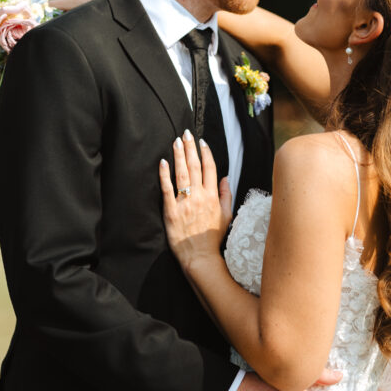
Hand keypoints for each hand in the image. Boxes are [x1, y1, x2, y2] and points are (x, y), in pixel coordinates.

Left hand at [159, 130, 232, 269]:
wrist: (200, 257)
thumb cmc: (213, 238)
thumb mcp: (226, 215)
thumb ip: (226, 195)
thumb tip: (227, 178)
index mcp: (213, 196)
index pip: (210, 168)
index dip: (206, 153)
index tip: (202, 142)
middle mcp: (199, 196)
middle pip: (194, 166)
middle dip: (190, 148)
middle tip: (186, 133)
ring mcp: (184, 202)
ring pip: (181, 173)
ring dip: (178, 155)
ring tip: (176, 141)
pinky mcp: (171, 210)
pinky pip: (167, 189)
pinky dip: (165, 175)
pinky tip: (163, 162)